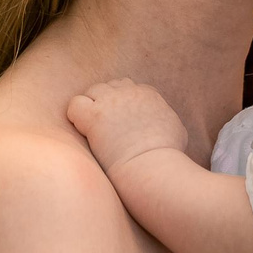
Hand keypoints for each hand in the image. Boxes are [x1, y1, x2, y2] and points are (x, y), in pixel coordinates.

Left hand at [64, 78, 189, 178]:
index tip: (122, 120)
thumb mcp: (176, 129)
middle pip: (111, 86)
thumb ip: (165, 117)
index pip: (130, 87)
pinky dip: (76, 115)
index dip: (124, 102)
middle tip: (107, 124)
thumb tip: (162, 121)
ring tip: (93, 128)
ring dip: (92, 106)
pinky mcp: (94, 116)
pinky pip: (75, 104)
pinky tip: (82, 130)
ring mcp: (110, 102)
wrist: (153, 166)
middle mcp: (129, 92)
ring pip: (93, 91)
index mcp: (148, 94)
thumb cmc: (167, 155)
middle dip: (107, 101)